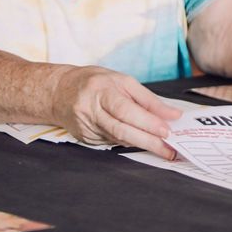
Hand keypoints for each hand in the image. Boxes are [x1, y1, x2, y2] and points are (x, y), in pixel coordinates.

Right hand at [50, 66, 181, 158]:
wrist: (58, 92)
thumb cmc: (95, 83)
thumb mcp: (123, 81)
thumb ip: (148, 99)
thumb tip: (172, 115)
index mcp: (100, 92)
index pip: (126, 110)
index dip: (146, 122)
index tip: (167, 130)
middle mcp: (91, 112)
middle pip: (122, 131)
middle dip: (149, 142)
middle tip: (170, 150)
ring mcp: (86, 128)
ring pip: (119, 140)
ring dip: (143, 145)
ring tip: (164, 148)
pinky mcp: (86, 139)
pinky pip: (113, 142)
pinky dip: (130, 142)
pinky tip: (142, 141)